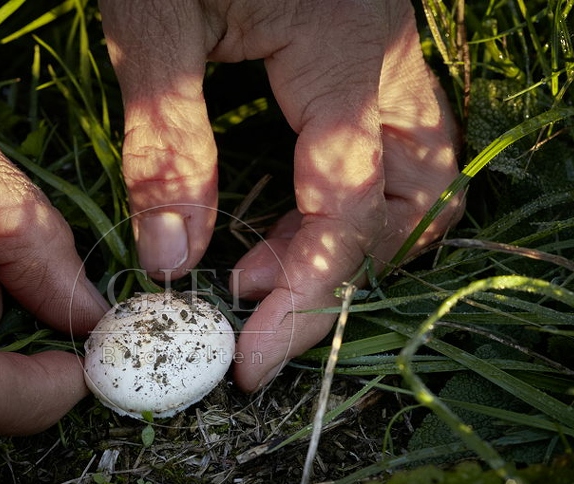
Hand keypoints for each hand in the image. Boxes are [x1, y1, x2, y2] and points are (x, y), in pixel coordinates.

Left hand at [100, 0, 461, 389]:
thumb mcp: (156, 23)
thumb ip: (169, 142)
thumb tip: (172, 261)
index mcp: (345, 57)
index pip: (348, 210)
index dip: (303, 296)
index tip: (246, 360)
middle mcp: (386, 63)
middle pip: (415, 201)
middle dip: (344, 275)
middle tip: (257, 314)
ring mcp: (381, 58)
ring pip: (417, 175)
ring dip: (359, 244)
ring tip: (268, 277)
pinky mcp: (356, 57)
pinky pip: (384, 148)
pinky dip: (346, 204)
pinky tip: (284, 223)